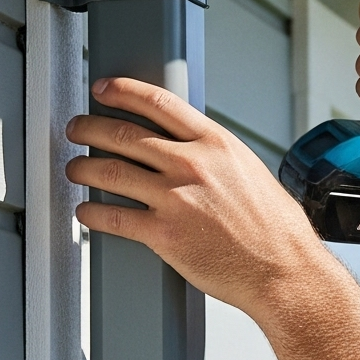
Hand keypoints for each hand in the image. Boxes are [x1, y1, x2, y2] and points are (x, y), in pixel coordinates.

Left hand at [65, 77, 331, 314]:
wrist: (283, 270)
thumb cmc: (276, 229)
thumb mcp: (250, 171)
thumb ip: (214, 156)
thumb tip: (189, 148)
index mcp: (215, 143)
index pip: (157, 102)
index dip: (123, 91)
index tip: (104, 90)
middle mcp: (191, 165)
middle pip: (123, 134)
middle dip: (90, 128)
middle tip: (77, 129)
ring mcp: (174, 198)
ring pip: (110, 171)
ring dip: (83, 167)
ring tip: (76, 168)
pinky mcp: (163, 234)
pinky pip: (112, 216)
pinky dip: (92, 212)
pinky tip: (87, 210)